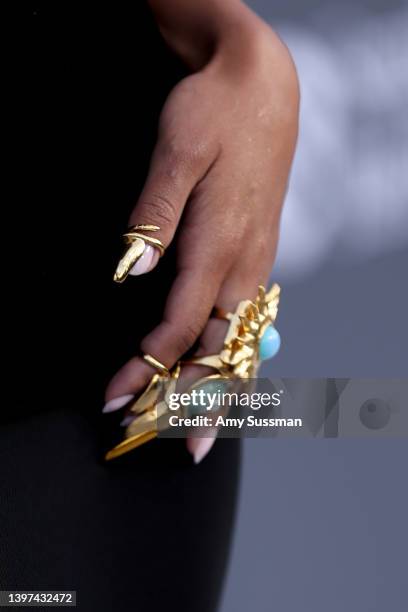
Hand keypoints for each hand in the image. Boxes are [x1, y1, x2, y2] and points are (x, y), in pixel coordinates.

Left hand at [103, 2, 298, 462]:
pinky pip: (252, 318)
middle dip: (198, 401)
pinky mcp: (260, 251)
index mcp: (219, 244)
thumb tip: (132, 271)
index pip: (180, 325)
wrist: (263, 87)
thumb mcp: (177, 152)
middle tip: (178, 445)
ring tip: (208, 425)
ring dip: (221, 387)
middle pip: (223, 348)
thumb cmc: (216, 114)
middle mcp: (245, 262)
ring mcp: (257, 259)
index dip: (147, 368)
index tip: (115, 399)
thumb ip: (156, 216)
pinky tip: (229, 370)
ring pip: (242, 339)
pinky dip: (237, 355)